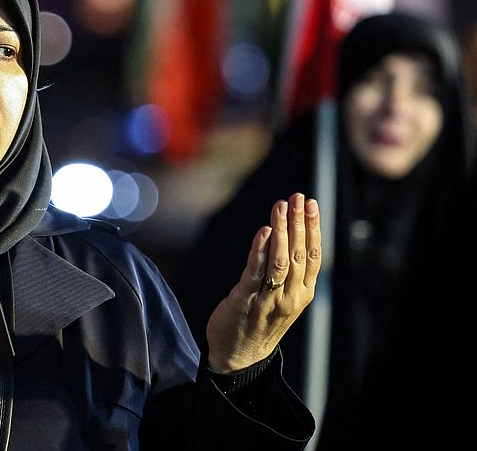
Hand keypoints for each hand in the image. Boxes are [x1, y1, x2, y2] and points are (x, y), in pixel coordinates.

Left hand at [204, 193, 320, 371]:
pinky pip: (256, 271)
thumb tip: (289, 234)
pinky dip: (261, 250)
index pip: (314, 256)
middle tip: (297, 197)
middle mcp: (290, 296)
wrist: (239, 356)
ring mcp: (269, 299)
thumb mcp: (284, 298)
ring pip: (281, 260)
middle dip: (298, 222)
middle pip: (300, 254)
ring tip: (280, 206)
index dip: (313, 228)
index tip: (312, 203)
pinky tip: (263, 231)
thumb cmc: (260, 322)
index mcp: (303, 294)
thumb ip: (289, 272)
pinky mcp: (245, 300)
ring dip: (282, 231)